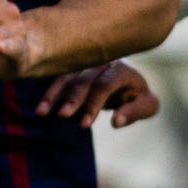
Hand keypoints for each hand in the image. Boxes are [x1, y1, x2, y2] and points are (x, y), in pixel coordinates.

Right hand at [36, 60, 159, 125]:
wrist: (130, 80)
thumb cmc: (138, 96)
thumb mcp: (147, 105)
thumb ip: (135, 112)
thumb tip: (116, 122)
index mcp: (122, 70)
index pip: (106, 84)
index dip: (95, 103)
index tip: (84, 124)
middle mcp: (103, 62)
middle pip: (85, 78)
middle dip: (73, 98)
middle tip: (63, 115)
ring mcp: (86, 64)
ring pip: (68, 76)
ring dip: (54, 94)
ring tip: (41, 112)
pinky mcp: (74, 69)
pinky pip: (59, 79)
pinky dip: (49, 93)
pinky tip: (40, 108)